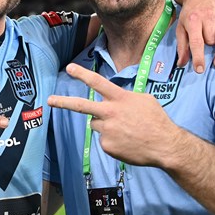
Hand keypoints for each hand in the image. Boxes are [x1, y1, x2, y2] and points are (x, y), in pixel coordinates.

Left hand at [47, 64, 178, 167]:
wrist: (165, 145)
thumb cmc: (157, 120)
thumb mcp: (144, 100)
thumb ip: (126, 97)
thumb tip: (117, 99)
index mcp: (120, 99)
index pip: (97, 82)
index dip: (82, 74)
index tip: (69, 68)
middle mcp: (110, 113)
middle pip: (82, 106)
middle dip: (63, 102)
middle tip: (49, 100)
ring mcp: (107, 130)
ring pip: (96, 124)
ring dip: (105, 125)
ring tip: (124, 130)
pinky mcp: (107, 146)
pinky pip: (104, 140)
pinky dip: (112, 141)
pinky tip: (126, 142)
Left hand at [171, 0, 214, 71]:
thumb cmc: (190, 13)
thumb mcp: (181, 28)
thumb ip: (182, 46)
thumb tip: (181, 64)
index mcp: (193, 19)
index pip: (197, 43)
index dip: (199, 58)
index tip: (200, 70)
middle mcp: (208, 14)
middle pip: (212, 40)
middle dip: (210, 47)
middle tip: (210, 52)